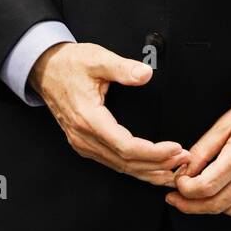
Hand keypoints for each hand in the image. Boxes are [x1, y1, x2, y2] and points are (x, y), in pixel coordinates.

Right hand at [29, 42, 190, 185]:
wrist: (46, 69)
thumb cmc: (70, 64)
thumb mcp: (97, 59)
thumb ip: (123, 67)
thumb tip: (145, 74)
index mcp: (88, 119)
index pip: (126, 147)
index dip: (153, 152)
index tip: (175, 149)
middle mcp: (84, 137)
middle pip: (125, 162)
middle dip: (157, 165)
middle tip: (184, 162)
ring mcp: (83, 143)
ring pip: (119, 167)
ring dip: (148, 171)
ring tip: (174, 171)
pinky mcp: (85, 143)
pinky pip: (113, 162)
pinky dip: (135, 168)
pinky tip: (150, 169)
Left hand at [165, 83, 230, 215]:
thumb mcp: (226, 122)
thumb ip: (203, 149)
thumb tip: (185, 170)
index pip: (205, 187)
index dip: (185, 191)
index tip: (178, 186)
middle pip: (216, 204)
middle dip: (192, 206)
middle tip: (179, 199)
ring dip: (213, 205)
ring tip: (202, 193)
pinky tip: (226, 191)